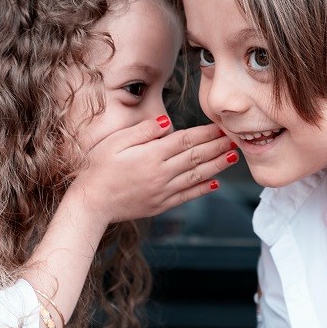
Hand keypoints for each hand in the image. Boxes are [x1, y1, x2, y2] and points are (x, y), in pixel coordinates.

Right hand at [67, 115, 237, 226]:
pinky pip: (186, 196)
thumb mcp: (116, 142)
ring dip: (216, 166)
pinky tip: (214, 184)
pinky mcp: (160, 205)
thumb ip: (143, 131)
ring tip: (232, 157)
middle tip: (236, 138)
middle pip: (196, 157)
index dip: (205, 133)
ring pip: (196, 176)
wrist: (91, 203)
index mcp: (151, 155)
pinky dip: (202, 189)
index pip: (185, 140)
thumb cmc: (97, 168)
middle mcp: (161, 173)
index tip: (221, 127)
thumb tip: (168, 122)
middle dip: (217, 147)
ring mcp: (162, 191)